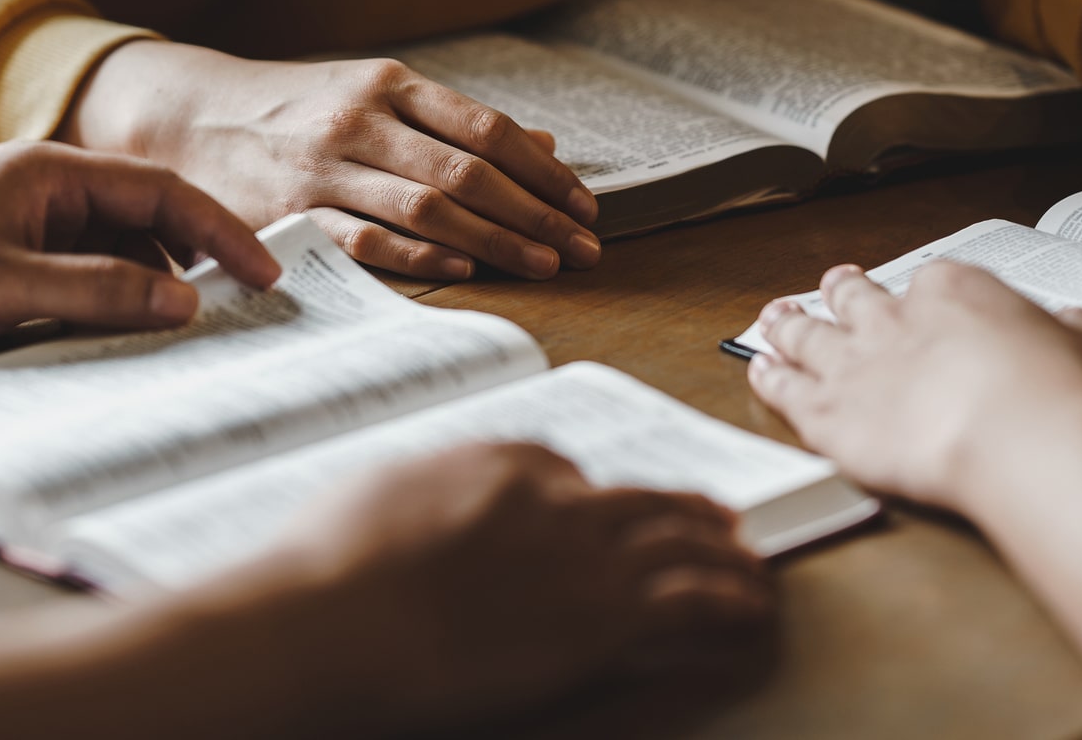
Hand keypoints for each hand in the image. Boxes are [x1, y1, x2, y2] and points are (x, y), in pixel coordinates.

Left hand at [0, 141, 280, 368]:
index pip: (163, 191)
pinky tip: (124, 345)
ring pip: (114, 257)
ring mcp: (22, 233)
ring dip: (151, 291)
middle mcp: (43, 195)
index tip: (266, 275)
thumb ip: (99, 291)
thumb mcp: (3, 286)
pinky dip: (109, 310)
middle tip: (242, 311)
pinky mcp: (0, 272)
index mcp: (50, 172)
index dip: (222, 231)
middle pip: (146, 222)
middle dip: (196, 262)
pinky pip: (77, 286)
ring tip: (188, 337)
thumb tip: (187, 301)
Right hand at [61, 41, 601, 280]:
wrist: (189, 115)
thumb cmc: (297, 108)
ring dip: (495, 243)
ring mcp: (325, 169)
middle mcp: (361, 122)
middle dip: (536, 215)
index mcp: (388, 84)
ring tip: (545, 266)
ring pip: (428, 207)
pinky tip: (464, 272)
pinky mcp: (292, 213)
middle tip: (585, 249)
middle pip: (469, 172)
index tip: (584, 205)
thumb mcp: (374, 92)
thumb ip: (454, 121)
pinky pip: (367, 239)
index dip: (543, 171)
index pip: (487, 128)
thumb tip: (545, 145)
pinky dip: (420, 256)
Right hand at [263, 441, 771, 730]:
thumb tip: (430, 502)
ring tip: (751, 564)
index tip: (610, 515)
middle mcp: (555, 497)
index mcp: (500, 460)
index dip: (595, 499)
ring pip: (681, 541)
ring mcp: (586, 555)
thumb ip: (427, 491)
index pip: (565, 470)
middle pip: (640, 500)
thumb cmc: (329, 566)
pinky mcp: (605, 615)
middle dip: (685, 509)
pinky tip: (751, 606)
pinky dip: (730, 599)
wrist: (336, 620)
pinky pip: (692, 598)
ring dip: (724, 553)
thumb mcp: (379, 492)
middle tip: (719, 520)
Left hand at [747, 261, 1081, 507]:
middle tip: (832, 284)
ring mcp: (853, 364)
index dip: (918, 294)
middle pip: (854, 297)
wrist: (1014, 432)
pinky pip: (786, 389)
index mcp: (950, 291)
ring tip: (773, 316)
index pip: (928, 282)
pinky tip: (758, 371)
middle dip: (841, 290)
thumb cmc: (1053, 391)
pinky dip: (769, 378)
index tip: (918, 299)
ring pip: (806, 334)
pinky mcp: (828, 413)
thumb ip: (1065, 333)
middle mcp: (891, 319)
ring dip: (787, 324)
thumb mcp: (1080, 347)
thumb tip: (1072, 326)